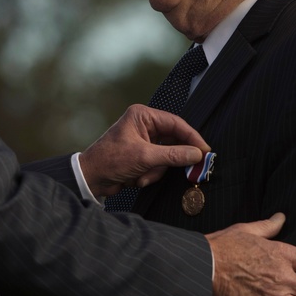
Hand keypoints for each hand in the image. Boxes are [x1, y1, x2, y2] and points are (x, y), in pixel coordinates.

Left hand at [79, 104, 209, 196]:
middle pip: (173, 140)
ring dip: (157, 170)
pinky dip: (151, 174)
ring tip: (142, 176)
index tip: (205, 151)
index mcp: (143, 116)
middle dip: (172, 159)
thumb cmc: (110, 160)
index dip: (192, 137)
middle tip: (190, 168)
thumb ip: (173, 155)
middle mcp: (144, 125)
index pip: (175, 123)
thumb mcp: (144, 158)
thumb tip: (196, 155)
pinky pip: (158, 165)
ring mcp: (143, 141)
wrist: (90, 178)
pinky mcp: (142, 155)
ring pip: (167, 156)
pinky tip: (137, 178)